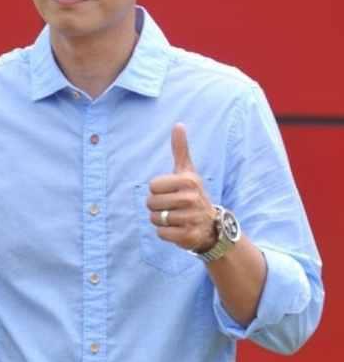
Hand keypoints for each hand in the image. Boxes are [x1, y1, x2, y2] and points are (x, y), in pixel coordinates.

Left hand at [147, 123, 217, 251]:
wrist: (211, 225)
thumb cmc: (193, 194)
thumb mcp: (188, 171)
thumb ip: (181, 149)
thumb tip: (178, 124)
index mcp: (188, 181)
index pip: (152, 186)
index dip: (158, 190)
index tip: (171, 192)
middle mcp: (190, 199)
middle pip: (151, 203)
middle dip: (157, 206)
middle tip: (172, 206)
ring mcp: (189, 218)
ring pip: (155, 219)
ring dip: (161, 220)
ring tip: (175, 217)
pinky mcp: (187, 236)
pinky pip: (160, 234)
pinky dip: (165, 233)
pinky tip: (177, 229)